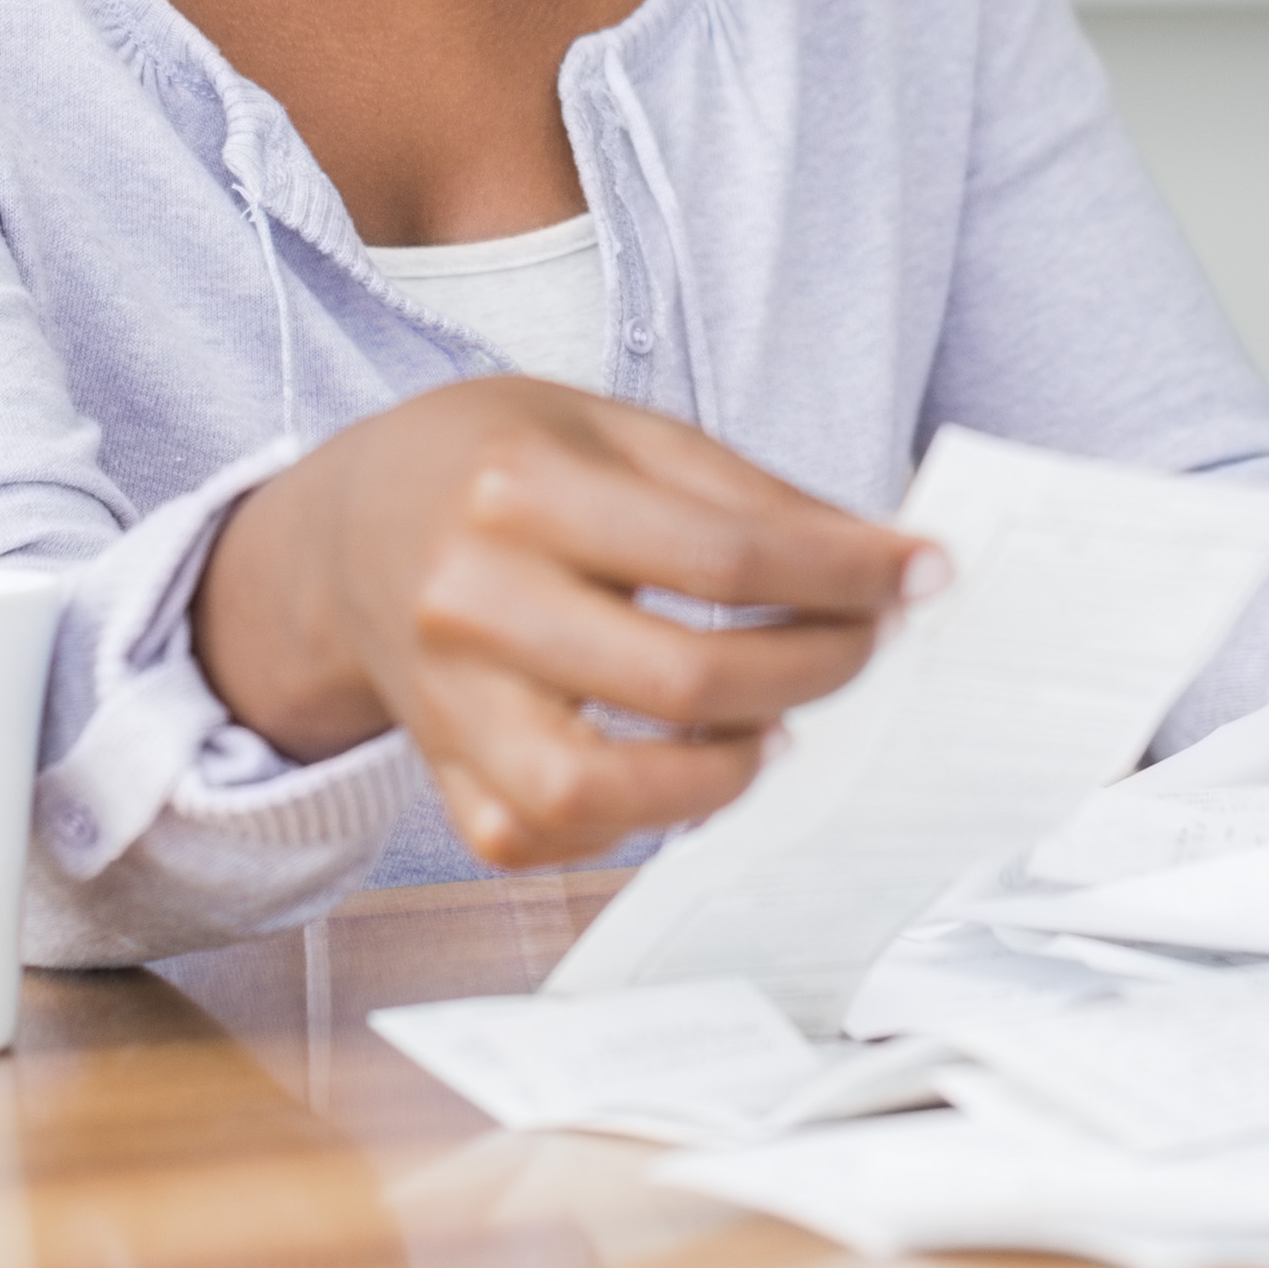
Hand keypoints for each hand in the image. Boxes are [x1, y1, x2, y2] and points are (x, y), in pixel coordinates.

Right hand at [197, 379, 936, 868]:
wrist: (346, 528)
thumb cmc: (503, 467)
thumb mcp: (618, 433)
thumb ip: (747, 495)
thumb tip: (885, 559)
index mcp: (519, 489)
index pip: (722, 554)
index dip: (844, 574)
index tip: (922, 574)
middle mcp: (469, 599)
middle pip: (682, 677)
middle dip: (812, 670)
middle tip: (865, 649)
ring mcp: (445, 700)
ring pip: (598, 790)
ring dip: (721, 776)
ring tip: (774, 731)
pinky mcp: (440, 774)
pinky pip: (541, 834)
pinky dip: (629, 820)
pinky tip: (678, 767)